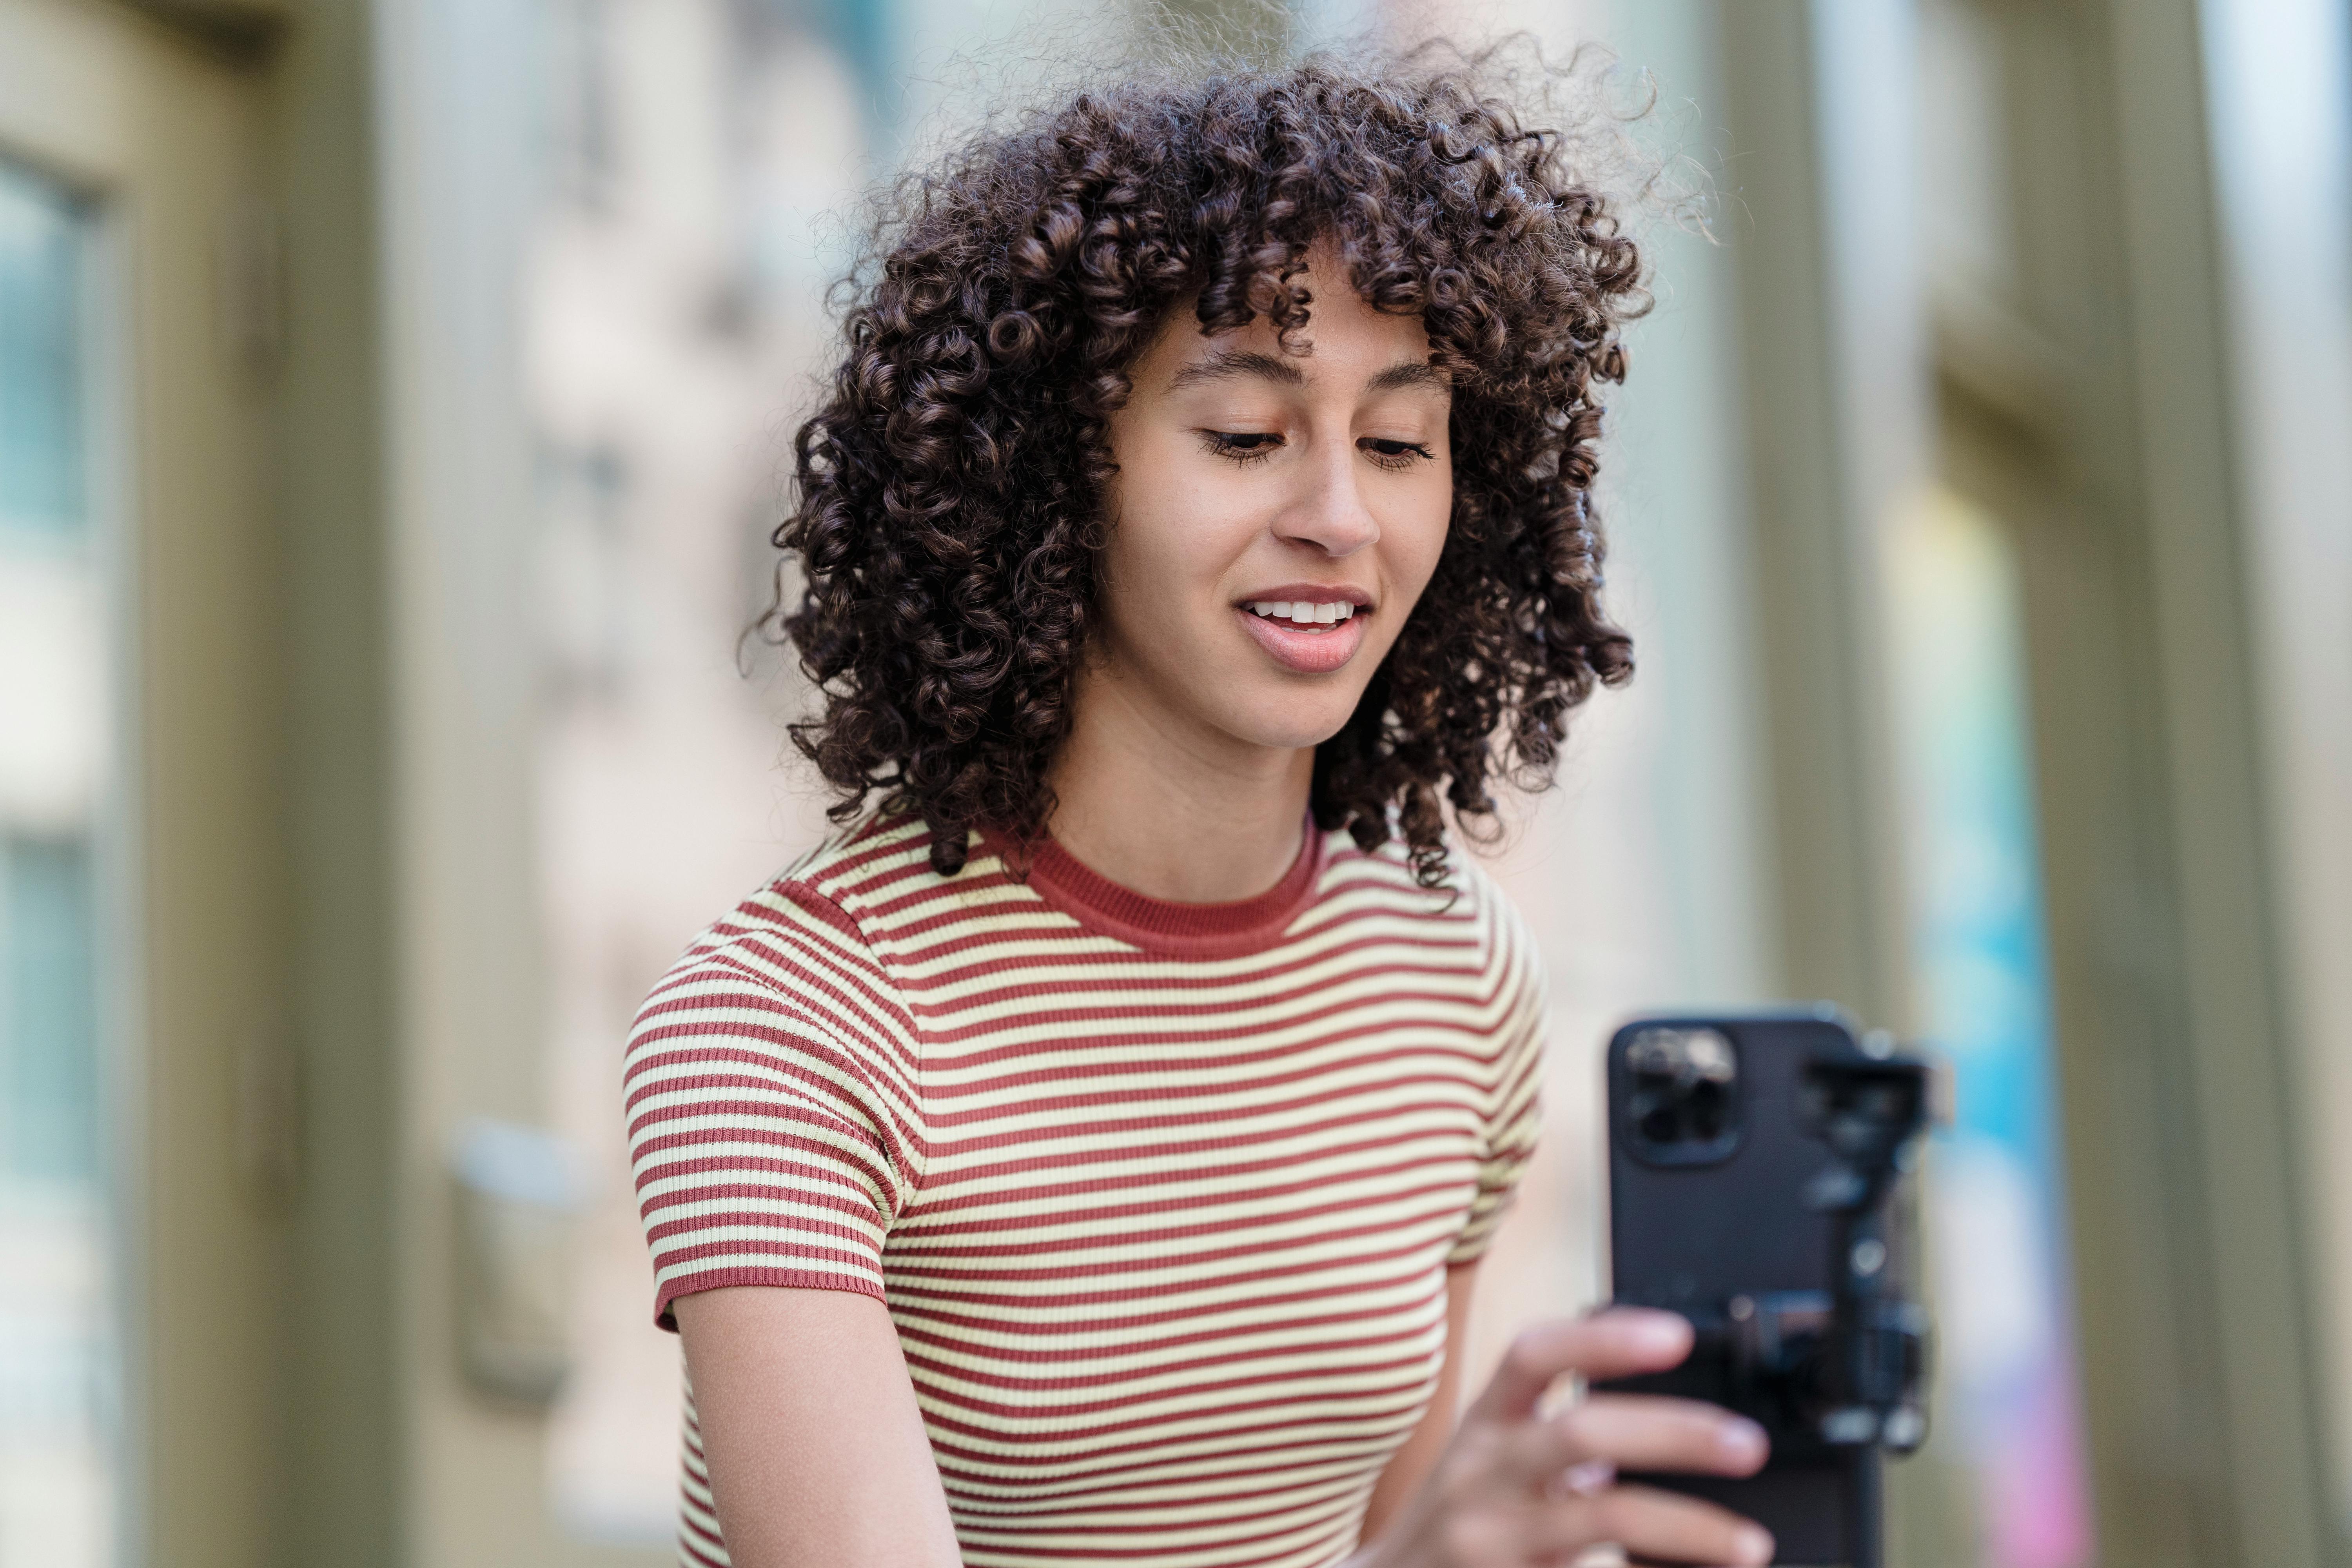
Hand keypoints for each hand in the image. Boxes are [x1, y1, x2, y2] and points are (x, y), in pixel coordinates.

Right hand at [1355, 1309, 1774, 1567]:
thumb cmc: (1456, 1523)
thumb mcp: (1489, 1461)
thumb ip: (1553, 1433)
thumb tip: (1657, 1418)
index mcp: (1481, 1427)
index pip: (1532, 1357)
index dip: (1602, 1340)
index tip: (1675, 1336)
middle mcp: (1479, 1475)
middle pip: (1580, 1433)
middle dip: (1675, 1434)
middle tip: (1747, 1444)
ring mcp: (1488, 1541)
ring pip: (1603, 1519)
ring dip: (1690, 1528)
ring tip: (1750, 1543)